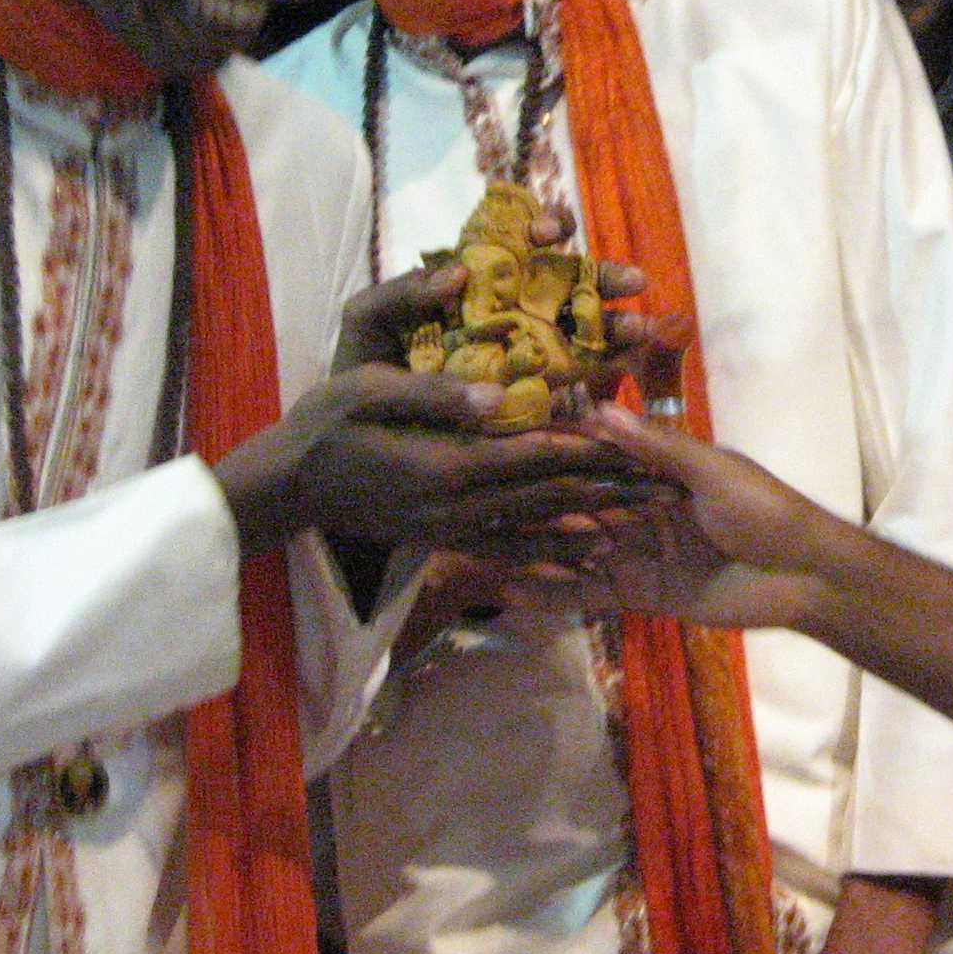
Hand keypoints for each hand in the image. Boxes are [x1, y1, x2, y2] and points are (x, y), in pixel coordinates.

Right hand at [214, 366, 666, 556]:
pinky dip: (551, 555)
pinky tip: (589, 560)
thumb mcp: (368, 393)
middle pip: (550, 495)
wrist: (286, 487)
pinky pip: (509, 551)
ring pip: (537, 527)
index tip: (642, 444)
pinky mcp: (446, 539)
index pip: (538, 454)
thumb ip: (435, 395)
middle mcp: (458, 506)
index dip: (593, 449)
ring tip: (645, 522)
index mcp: (448, 464)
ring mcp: (452, 529)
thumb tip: (501, 394)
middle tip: (666, 488)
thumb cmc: (323, 424)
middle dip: (609, 489)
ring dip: (592, 524)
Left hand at [336, 223, 668, 402]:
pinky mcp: (533, 394)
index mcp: (476, 281)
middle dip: (602, 278)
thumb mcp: (369, 321)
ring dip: (615, 326)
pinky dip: (604, 372)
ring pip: (582, 329)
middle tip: (633, 280)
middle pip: (567, 283)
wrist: (358, 432)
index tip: (552, 234)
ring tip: (639, 330)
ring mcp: (526, 351)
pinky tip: (627, 368)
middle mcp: (510, 309)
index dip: (545, 230)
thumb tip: (458, 272)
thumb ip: (401, 293)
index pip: (521, 243)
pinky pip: (576, 377)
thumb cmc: (366, 366)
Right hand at [491, 409, 826, 627]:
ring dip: (534, 546)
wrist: (803, 577)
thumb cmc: (766, 510)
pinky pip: (589, 592)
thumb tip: (600, 411)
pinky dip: (553, 593)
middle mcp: (639, 505)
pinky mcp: (640, 592)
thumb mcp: (714, 471)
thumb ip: (657, 448)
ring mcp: (636, 550)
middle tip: (474, 495)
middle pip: (577, 501)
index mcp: (658, 468)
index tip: (505, 437)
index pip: (597, 454)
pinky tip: (511, 588)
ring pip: (575, 546)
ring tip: (476, 543)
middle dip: (534, 501)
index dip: (557, 449)